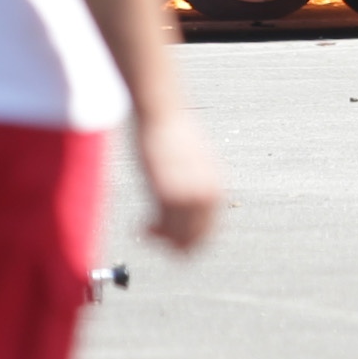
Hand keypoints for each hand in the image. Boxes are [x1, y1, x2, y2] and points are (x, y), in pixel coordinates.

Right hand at [135, 105, 222, 252]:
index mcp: (217, 186)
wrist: (162, 113)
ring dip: (162, 241)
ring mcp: (191, 194)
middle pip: (198, 240)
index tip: (169, 234)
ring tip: (146, 231)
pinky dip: (153, 232)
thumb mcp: (192, 162)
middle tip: (153, 236)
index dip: (189, 239)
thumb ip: (195, 184)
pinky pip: (165, 227)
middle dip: (175, 245)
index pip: (210, 229)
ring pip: (181, 238)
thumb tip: (187, 205)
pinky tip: (140, 226)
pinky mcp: (170, 192)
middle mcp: (209, 193)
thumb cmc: (172, 134)